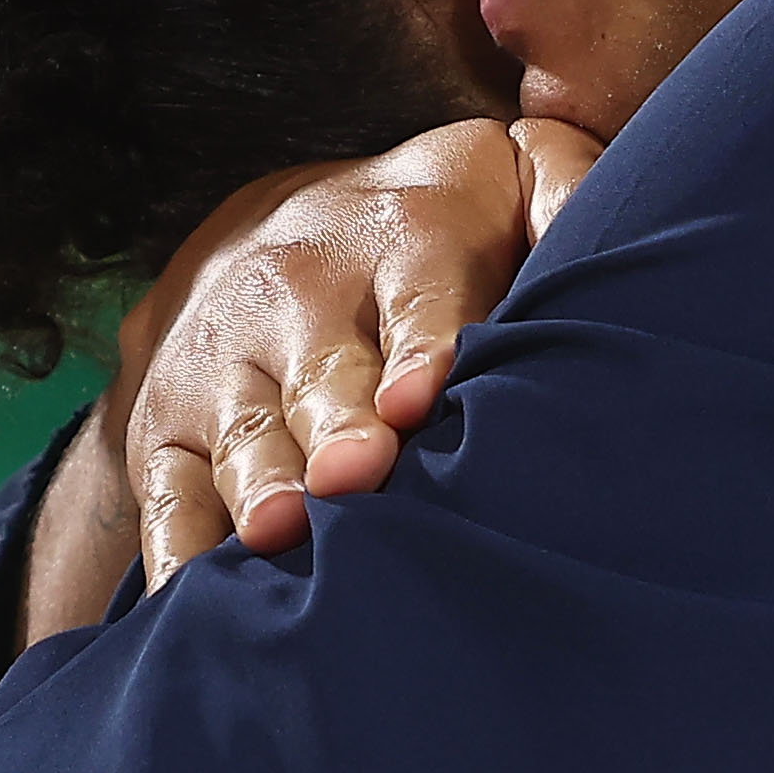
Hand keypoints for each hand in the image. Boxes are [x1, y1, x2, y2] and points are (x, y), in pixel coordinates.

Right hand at [116, 119, 596, 586]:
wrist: (262, 228)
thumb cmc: (432, 229)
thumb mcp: (505, 175)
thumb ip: (567, 191)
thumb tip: (609, 235)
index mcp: (399, 234)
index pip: (418, 294)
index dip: (422, 347)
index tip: (421, 400)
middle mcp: (298, 293)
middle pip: (322, 373)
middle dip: (336, 427)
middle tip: (354, 474)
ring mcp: (222, 364)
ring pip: (244, 432)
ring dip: (261, 484)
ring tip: (279, 529)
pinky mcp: (164, 427)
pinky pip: (166, 495)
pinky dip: (175, 549)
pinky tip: (191, 598)